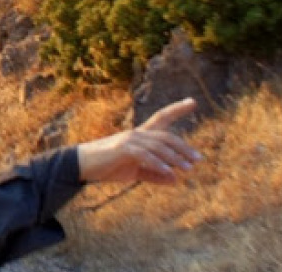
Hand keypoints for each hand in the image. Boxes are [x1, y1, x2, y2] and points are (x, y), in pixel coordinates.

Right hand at [77, 97, 201, 183]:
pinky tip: (169, 172)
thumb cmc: (108, 166)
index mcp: (140, 135)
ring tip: (189, 168)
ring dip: (175, 157)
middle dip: (183, 146)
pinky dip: (158, 164)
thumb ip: (154, 174)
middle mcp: (137, 133)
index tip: (193, 102)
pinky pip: (145, 155)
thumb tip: (174, 179)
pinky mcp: (123, 149)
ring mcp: (129, 139)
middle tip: (199, 158)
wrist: (83, 165)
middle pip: (165, 135)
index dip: (177, 109)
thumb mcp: (135, 171)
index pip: (161, 118)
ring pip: (158, 145)